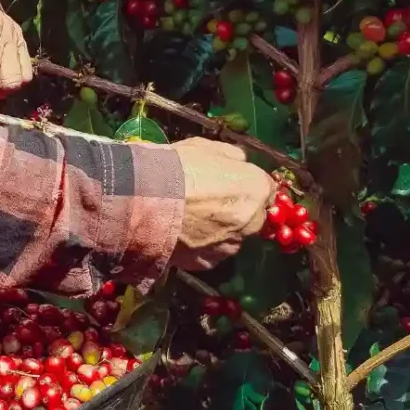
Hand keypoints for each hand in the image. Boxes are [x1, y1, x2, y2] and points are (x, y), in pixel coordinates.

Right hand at [170, 138, 274, 270]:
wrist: (142, 199)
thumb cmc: (175, 167)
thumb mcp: (205, 147)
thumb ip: (231, 156)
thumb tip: (240, 162)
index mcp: (255, 188)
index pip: (267, 189)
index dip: (249, 186)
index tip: (235, 184)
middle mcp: (251, 221)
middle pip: (254, 216)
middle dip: (238, 210)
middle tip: (209, 201)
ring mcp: (230, 246)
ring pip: (232, 237)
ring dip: (220, 229)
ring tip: (190, 218)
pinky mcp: (208, 263)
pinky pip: (211, 252)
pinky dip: (201, 245)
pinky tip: (182, 232)